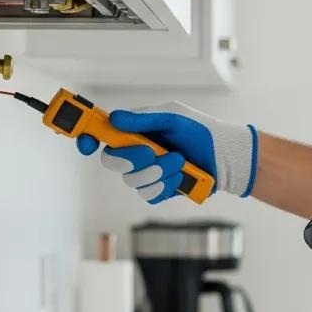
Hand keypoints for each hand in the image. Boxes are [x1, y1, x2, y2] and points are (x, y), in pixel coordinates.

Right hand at [76, 102, 257, 203]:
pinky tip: (181, 174)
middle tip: (151, 151)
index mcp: (135, 131)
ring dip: (157, 170)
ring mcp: (146, 173)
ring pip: (132, 180)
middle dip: (130, 158)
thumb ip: (144, 119)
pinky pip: (149, 194)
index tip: (86, 142)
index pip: (102, 135)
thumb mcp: (173, 117)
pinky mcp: (159, 190)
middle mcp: (136, 152)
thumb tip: (114, 118)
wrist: (225, 157)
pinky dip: (166, 184)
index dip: (87, 137)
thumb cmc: (200, 131)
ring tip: (180, 160)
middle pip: (111, 161)